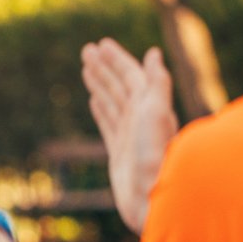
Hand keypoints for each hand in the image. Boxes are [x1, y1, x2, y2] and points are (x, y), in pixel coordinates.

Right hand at [80, 39, 175, 233]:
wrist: (152, 197)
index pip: (130, 75)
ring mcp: (129, 134)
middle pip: (119, 85)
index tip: (100, 44)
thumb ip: (157, 83)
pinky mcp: (119, 151)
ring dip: (99, 83)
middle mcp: (140, 117)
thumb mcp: (156, 113)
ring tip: (86, 68)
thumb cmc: (156, 156)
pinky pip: (107, 123)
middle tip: (86, 50)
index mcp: (148, 106)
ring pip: (111, 101)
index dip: (116, 59)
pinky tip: (94, 100)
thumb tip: (154, 53)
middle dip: (104, 67)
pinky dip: (100, 108)